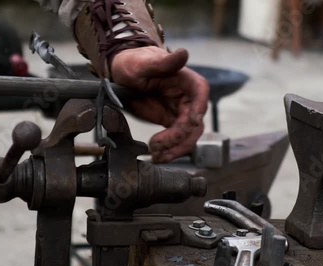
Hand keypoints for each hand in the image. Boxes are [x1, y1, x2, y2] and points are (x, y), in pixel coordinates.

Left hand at [111, 46, 208, 162]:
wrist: (121, 74)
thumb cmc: (134, 63)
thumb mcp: (145, 62)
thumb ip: (165, 62)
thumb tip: (184, 53)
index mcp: (186, 80)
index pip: (201, 93)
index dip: (199, 110)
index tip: (190, 123)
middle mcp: (188, 98)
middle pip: (195, 123)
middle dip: (179, 138)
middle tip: (158, 146)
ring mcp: (180, 112)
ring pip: (188, 136)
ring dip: (175, 149)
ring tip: (157, 156)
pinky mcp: (171, 123)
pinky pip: (176, 141)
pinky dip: (169, 151)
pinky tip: (157, 156)